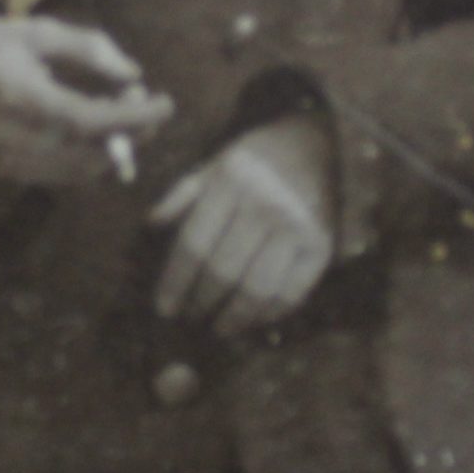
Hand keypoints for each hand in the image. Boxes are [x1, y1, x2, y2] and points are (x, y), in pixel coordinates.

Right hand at [0, 15, 172, 185]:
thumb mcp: (40, 32)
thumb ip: (88, 49)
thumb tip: (133, 73)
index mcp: (22, 98)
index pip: (86, 119)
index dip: (130, 117)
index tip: (166, 102)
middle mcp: (17, 136)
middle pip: (89, 150)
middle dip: (129, 130)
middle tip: (144, 101)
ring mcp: (15, 159)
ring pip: (82, 168)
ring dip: (114, 144)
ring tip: (120, 108)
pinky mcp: (17, 170)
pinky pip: (68, 174)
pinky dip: (95, 156)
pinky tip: (101, 129)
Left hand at [149, 118, 334, 336]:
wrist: (314, 144)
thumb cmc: (254, 160)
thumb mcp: (212, 166)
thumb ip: (181, 195)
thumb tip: (150, 225)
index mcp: (230, 182)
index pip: (194, 244)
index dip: (175, 282)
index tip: (163, 308)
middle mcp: (265, 204)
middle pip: (223, 271)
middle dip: (201, 303)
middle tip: (190, 319)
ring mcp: (297, 227)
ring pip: (258, 289)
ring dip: (235, 318)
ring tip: (219, 328)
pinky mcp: (323, 245)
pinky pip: (293, 292)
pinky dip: (271, 314)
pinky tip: (254, 321)